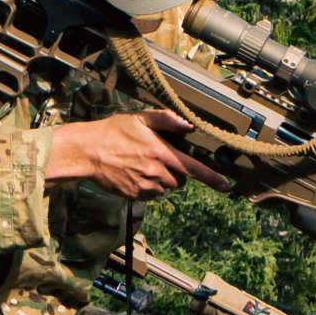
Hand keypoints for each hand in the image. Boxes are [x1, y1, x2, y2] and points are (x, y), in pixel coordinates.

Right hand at [45, 108, 220, 201]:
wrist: (88, 151)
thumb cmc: (114, 132)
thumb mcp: (140, 118)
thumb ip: (166, 120)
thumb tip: (188, 125)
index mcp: (162, 153)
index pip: (195, 169)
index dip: (213, 179)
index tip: (227, 186)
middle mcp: (157, 173)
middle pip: (180, 179)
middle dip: (176, 171)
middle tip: (159, 157)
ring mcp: (146, 187)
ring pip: (166, 188)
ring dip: (162, 179)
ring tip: (143, 164)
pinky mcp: (135, 195)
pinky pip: (151, 195)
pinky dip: (148, 187)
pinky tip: (135, 173)